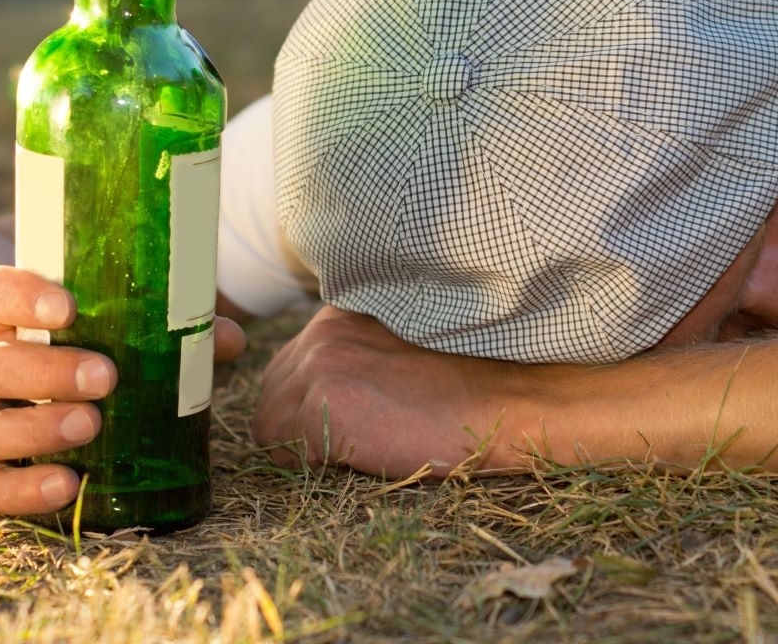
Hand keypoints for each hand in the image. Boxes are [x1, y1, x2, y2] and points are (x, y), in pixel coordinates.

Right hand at [0, 266, 246, 515]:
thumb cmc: (62, 343)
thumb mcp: (94, 321)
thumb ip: (157, 322)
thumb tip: (228, 340)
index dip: (19, 295)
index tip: (68, 305)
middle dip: (47, 371)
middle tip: (105, 376)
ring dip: (35, 430)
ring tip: (90, 425)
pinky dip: (22, 491)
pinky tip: (67, 486)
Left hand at [252, 305, 524, 478]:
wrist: (508, 399)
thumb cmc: (470, 381)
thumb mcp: (400, 347)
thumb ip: (356, 354)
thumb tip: (323, 391)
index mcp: (341, 314)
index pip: (290, 365)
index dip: (310, 401)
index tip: (345, 419)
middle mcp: (321, 332)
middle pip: (271, 392)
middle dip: (298, 422)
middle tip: (350, 441)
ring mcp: (318, 367)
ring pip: (269, 422)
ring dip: (302, 444)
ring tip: (358, 448)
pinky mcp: (321, 408)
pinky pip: (283, 450)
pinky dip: (311, 464)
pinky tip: (360, 457)